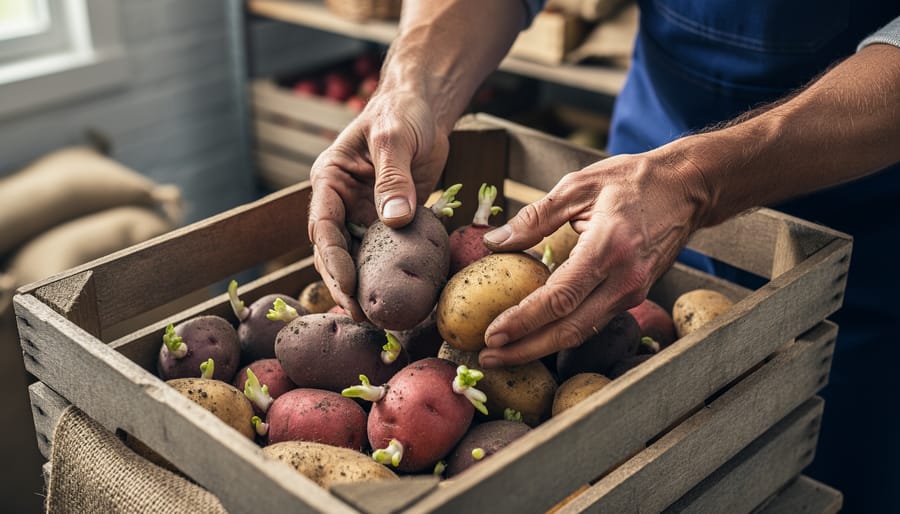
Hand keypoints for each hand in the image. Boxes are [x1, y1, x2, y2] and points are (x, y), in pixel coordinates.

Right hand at [308, 90, 449, 318]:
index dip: (333, 260)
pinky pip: (385, 252)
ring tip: (375, 317)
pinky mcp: (388, 221)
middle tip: (360, 315)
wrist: (425, 107)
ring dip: (363, 286)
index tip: (348, 286)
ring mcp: (364, 213)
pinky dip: (388, 274)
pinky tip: (398, 297)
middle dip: (343, 284)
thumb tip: (394, 220)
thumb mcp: (395, 139)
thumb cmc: (402, 113)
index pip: (324, 227)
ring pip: (357, 257)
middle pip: (334, 251)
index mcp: (330, 180)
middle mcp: (341, 201)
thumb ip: (393, 178)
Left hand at [477, 150, 711, 367]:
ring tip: (504, 353)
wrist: (686, 189)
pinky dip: (562, 333)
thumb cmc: (632, 181)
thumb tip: (494, 242)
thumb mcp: (579, 187)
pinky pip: (592, 322)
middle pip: (569, 329)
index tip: (492, 334)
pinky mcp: (634, 296)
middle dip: (526, 349)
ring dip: (541, 347)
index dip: (523, 321)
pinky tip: (535, 335)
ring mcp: (633, 292)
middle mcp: (624, 280)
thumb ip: (535, 217)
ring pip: (582, 332)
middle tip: (488, 357)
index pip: (559, 298)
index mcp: (608, 249)